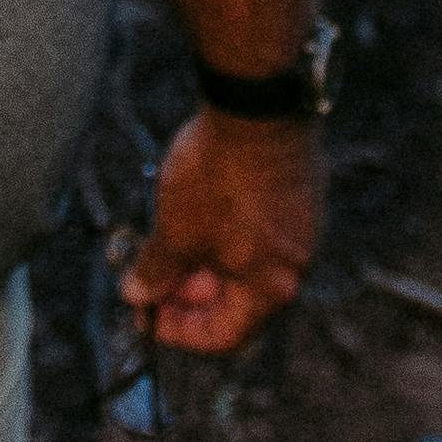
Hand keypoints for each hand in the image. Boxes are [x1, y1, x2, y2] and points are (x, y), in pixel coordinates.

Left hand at [118, 107, 321, 358]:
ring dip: (207, 260)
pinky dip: (229, 232)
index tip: (149, 313)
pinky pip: (261, 231)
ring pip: (248, 262)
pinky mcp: (302, 194)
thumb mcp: (176, 231)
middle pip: (238, 300)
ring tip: (170, 238)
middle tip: (152, 274)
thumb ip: (157, 271)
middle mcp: (296, 266)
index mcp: (271, 288)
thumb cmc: (218, 176)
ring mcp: (304, 228)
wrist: (257, 105)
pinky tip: (199, 209)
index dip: (180, 331)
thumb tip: (137, 295)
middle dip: (190, 291)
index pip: (225, 336)